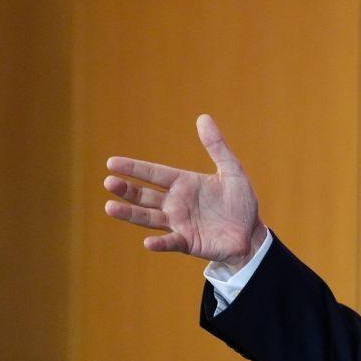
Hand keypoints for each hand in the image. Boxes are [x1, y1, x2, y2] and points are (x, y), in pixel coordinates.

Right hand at [104, 114, 265, 271]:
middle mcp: (176, 203)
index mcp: (184, 184)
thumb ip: (217, 146)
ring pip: (148, 218)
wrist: (251, 232)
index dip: (134, 168)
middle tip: (108, 182)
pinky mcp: (188, 242)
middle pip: (144, 195)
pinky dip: (159, 243)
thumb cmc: (240, 201)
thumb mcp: (232, 170)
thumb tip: (203, 117)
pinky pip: (170, 242)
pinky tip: (147, 242)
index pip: (154, 173)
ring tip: (110, 207)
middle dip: (126, 189)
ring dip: (130, 214)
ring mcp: (179, 224)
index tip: (111, 163)